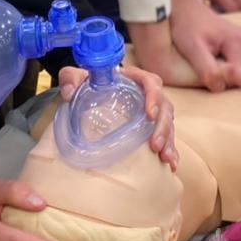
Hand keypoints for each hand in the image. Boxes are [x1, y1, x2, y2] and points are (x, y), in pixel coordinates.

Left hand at [57, 65, 177, 169]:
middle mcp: (146, 93)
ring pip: (167, 122)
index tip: (149, 113)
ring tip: (165, 157)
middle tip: (155, 145)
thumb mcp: (76, 76)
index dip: (153, 96)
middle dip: (163, 126)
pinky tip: (171, 164)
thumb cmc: (86, 83)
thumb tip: (69, 93)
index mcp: (132, 78)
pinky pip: (166, 136)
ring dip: (168, 140)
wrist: (88, 92)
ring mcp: (150, 110)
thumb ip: (70, 78)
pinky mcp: (150, 126)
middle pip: (164, 105)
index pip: (150, 81)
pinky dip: (171, 149)